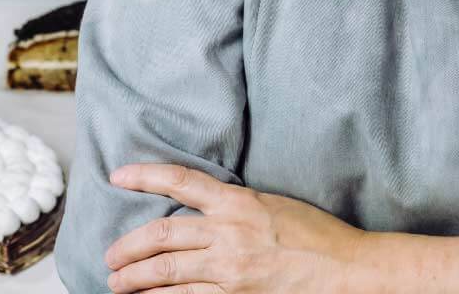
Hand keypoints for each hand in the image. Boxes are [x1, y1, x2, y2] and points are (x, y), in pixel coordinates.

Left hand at [103, 163, 363, 293]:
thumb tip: (196, 208)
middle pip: (162, 234)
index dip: (144, 176)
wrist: (349, 271)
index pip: (179, 180)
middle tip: (109, 256)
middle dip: (128, 247)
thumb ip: (231, 205)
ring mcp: (231, 269)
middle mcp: (229, 232)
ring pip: (168, 272)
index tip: (117, 177)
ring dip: (136, 279)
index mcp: (237, 201)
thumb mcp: (270, 204)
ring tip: (117, 283)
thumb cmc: (315, 236)